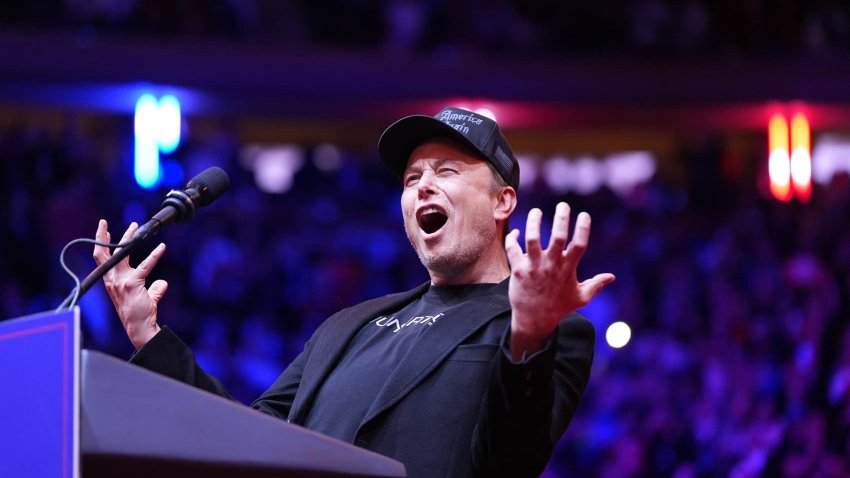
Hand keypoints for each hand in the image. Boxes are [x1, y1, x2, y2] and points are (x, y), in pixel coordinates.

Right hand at [93, 219, 167, 349]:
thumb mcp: (145, 297)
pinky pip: (145, 265)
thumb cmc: (140, 313)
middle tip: (104, 222)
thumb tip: (162, 283)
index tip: (102, 230)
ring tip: (136, 227)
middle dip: (102, 236)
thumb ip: (153, 288)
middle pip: (104, 253)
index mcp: (111, 281)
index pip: (102, 259)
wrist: (139, 327)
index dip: (101, 244)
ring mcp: (121, 281)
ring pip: (122, 254)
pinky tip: (161, 247)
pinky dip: (155, 255)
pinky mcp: (133, 283)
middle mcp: (112, 280)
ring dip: (129, 238)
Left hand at [505, 202, 614, 359]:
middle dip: (561, 218)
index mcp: (568, 268)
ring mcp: (534, 266)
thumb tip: (612, 277)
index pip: (579, 244)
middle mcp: (551, 265)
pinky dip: (513, 238)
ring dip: (534, 222)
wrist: (534, 320)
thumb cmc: (558, 308)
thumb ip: (596, 285)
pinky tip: (517, 233)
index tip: (584, 214)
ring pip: (532, 238)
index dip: (583, 228)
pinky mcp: (518, 270)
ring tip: (536, 212)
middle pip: (557, 236)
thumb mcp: (580, 297)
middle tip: (563, 205)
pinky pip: (513, 249)